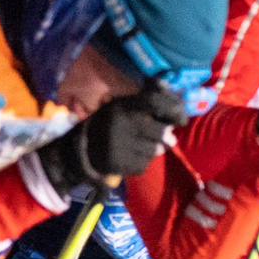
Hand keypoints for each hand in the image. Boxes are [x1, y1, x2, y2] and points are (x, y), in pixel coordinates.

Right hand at [38, 85, 182, 192]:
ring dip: (152, 149)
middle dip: (162, 135)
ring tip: (138, 145)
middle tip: (158, 136)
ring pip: (154, 150)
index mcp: (121, 105)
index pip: (155, 102)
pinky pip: (143, 164)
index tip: (181, 119)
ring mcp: (116, 144)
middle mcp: (118, 123)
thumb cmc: (107, 125)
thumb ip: (145, 100)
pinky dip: (141, 162)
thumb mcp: (121, 107)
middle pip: (160, 131)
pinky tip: (130, 157)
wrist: (77, 149)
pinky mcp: (115, 163)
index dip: (173, 109)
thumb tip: (169, 94)